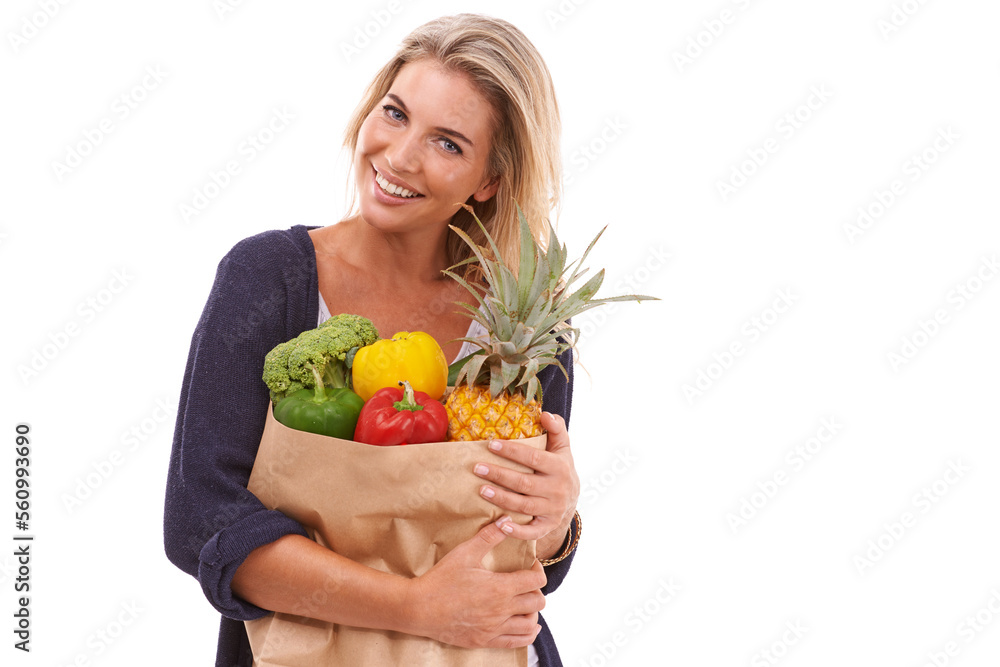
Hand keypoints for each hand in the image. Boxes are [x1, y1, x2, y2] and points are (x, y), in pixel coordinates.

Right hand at [403, 518, 546, 648]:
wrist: (419, 608)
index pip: (536, 580)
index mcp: (500, 588)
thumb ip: (489, 536)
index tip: (530, 565)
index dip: (538, 570)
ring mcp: (494, 628)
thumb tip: (506, 520)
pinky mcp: (485, 640)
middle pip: (537, 602)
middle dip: (536, 590)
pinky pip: (517, 642)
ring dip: (532, 612)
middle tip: (525, 583)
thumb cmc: (441, 579)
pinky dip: (526, 634)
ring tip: (523, 603)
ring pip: (531, 624)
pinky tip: (524, 625)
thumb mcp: (465, 553)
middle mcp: (501, 610)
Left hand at [474, 412, 579, 551]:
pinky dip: (516, 530)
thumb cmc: (560, 468)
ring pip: (523, 506)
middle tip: (477, 468)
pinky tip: (499, 524)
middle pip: (524, 483)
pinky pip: (532, 532)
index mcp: (559, 467)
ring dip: (501, 499)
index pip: (534, 458)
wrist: (572, 500)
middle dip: (499, 475)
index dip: (512, 451)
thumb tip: (544, 414)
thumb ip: (557, 428)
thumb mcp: (562, 447)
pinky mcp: (547, 526)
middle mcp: (557, 490)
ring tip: (481, 490)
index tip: (491, 444)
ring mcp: (552, 510)